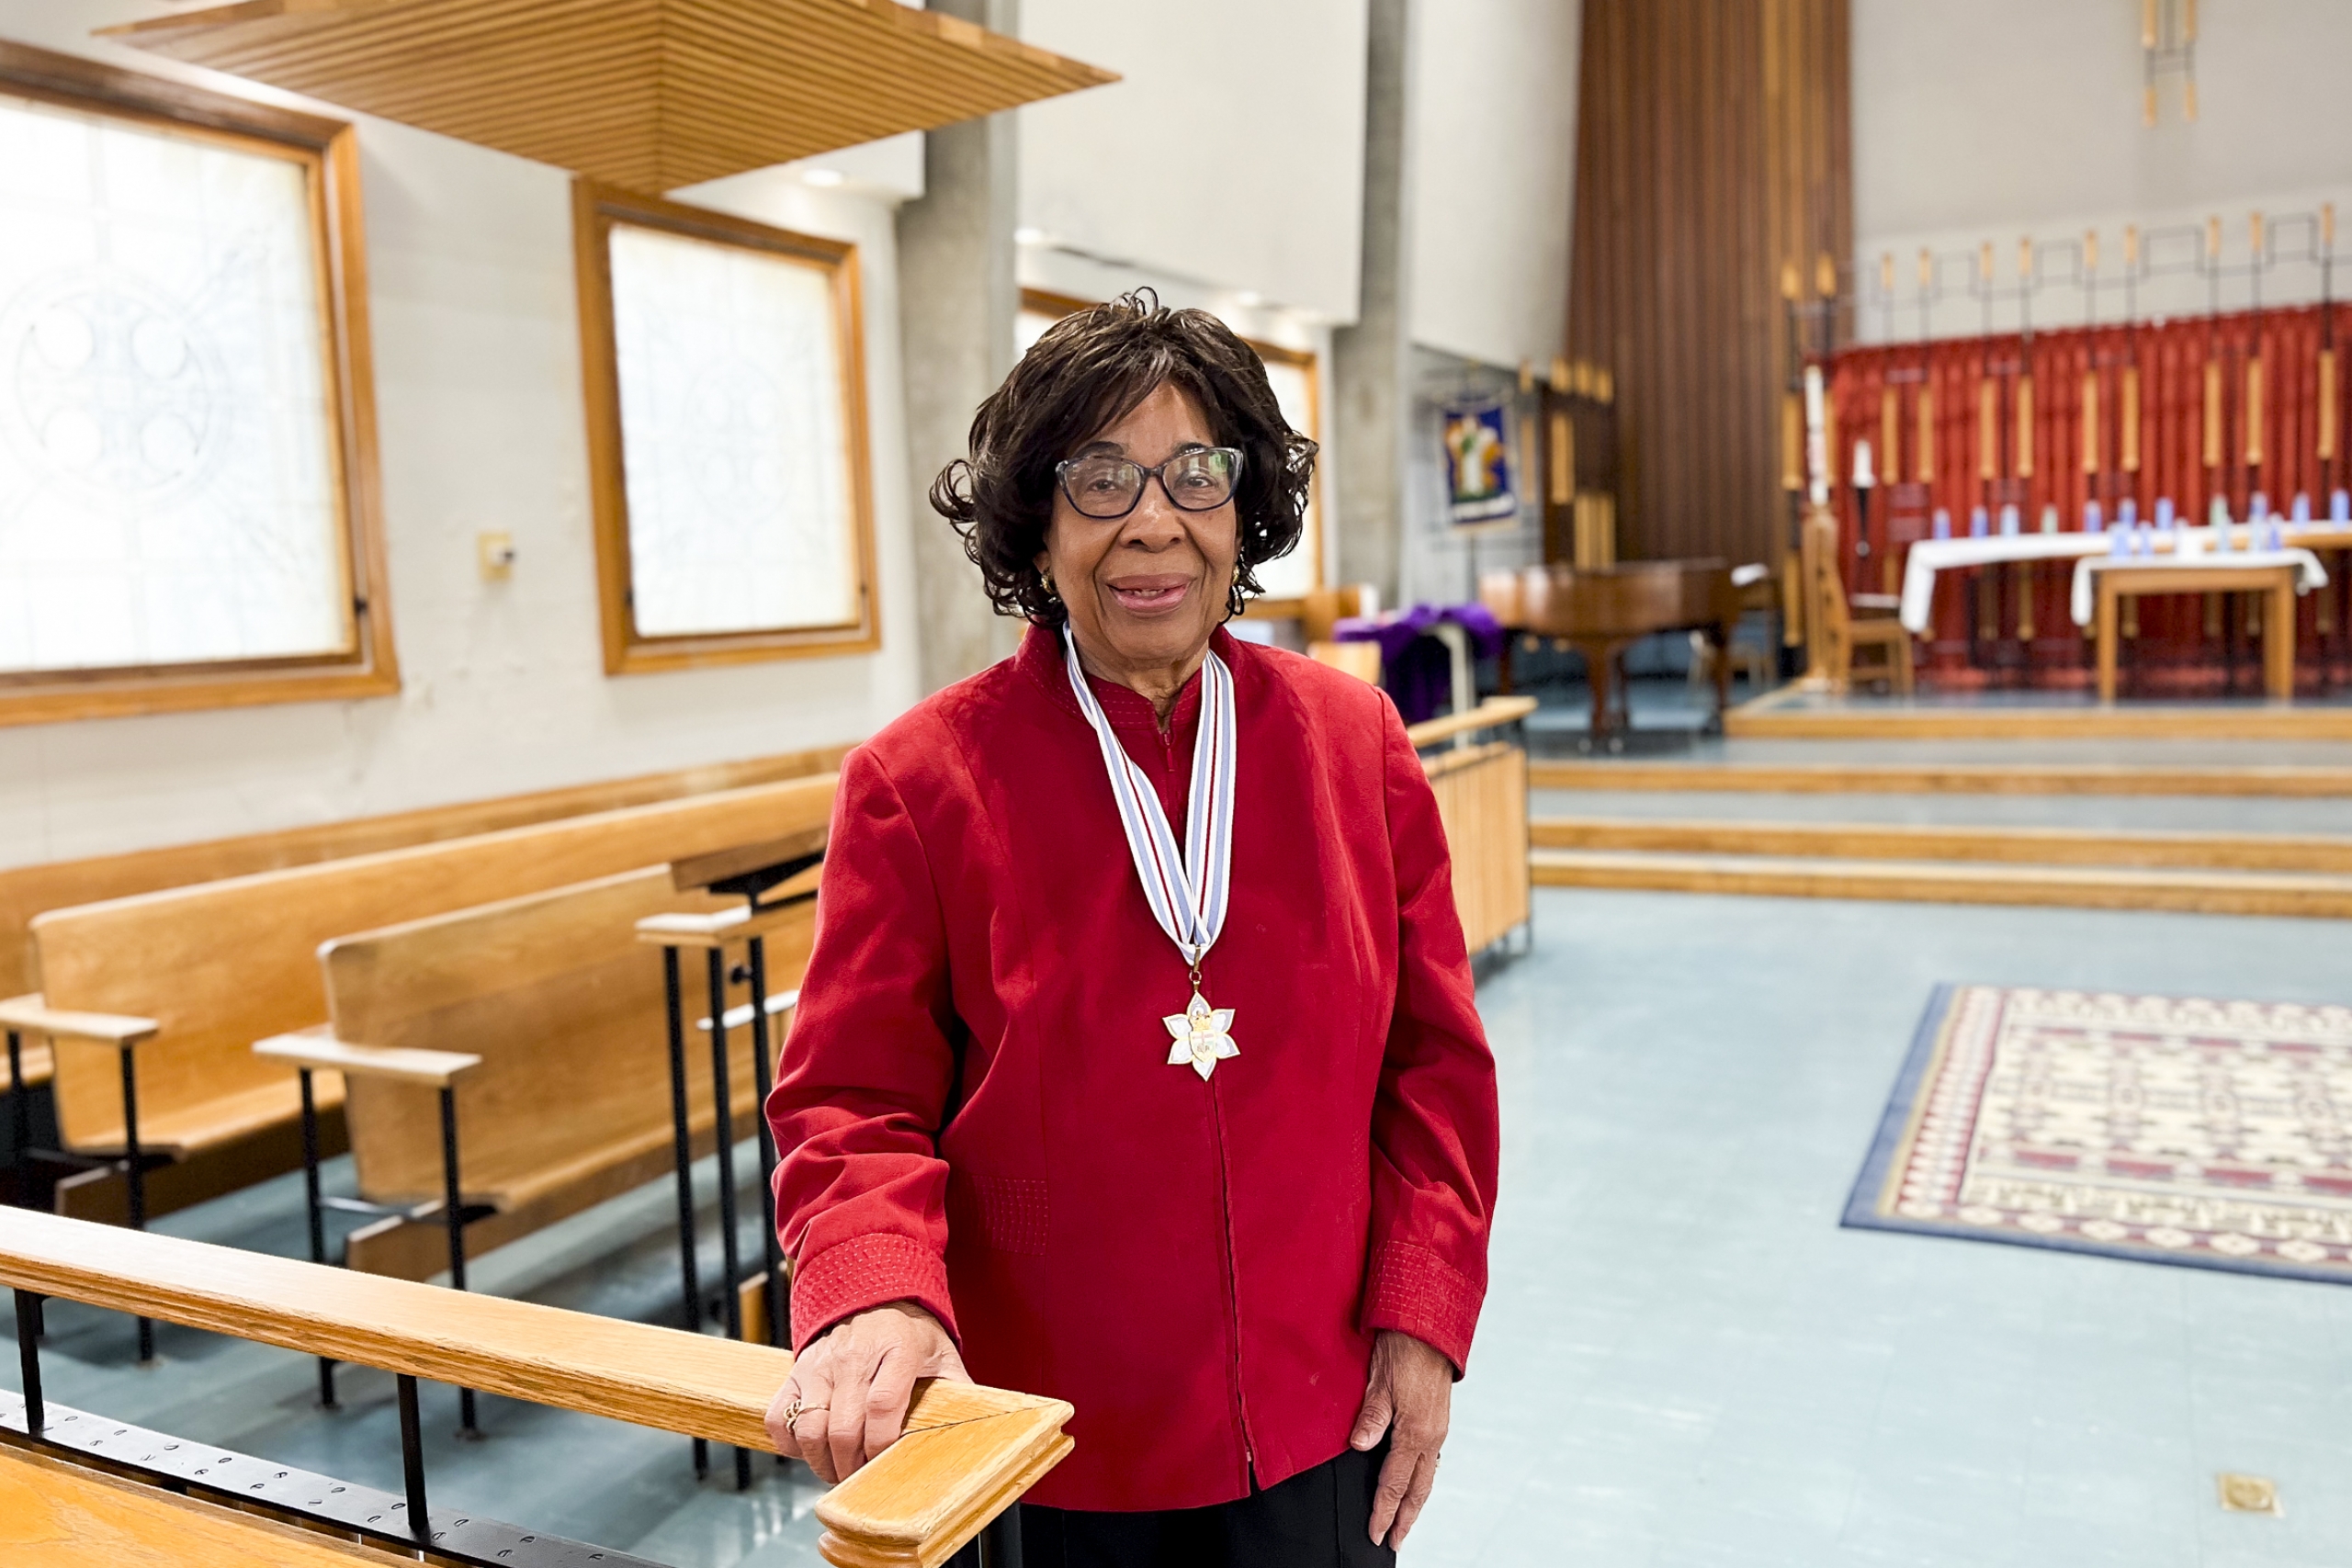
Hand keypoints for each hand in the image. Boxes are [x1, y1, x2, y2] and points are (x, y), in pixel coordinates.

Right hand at [763, 1301, 967, 1483]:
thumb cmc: (911, 1333)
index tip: (887, 1463)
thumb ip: (959, 1389)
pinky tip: (812, 1448)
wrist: (872, 1294)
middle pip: (844, 1425)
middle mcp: (854, 1356)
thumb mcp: (942, 1354)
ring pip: (810, 1426)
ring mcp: (820, 1363)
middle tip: (863, 1479)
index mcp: (897, 1350)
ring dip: (822, 1461)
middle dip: (852, 1465)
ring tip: (839, 1470)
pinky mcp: (796, 1370)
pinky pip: (780, 1416)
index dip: (882, 1443)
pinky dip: (791, 1442)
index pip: (883, 1404)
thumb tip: (983, 1426)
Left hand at [1350, 1329, 1451, 1548]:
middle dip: (1405, 1518)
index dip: (1384, 1510)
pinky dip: (1422, 1478)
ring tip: (1405, 1520)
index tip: (1376, 1533)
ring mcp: (1438, 1429)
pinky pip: (1431, 1459)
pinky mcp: (1438, 1420)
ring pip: (1427, 1476)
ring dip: (1415, 1501)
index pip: (1395, 1482)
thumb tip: (1359, 1446)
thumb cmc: (1403, 1350)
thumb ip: (1371, 1418)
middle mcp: (1431, 1436)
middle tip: (1394, 1541)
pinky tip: (1415, 1482)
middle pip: (1417, 1489)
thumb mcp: (1379, 1382)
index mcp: (1415, 1431)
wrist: (1430, 1327)